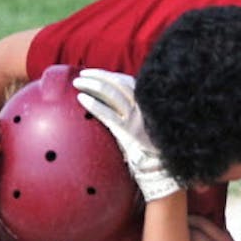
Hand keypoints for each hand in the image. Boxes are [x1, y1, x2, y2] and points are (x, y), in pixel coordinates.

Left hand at [72, 69, 180, 201]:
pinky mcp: (129, 131)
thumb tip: (113, 103)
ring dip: (93, 84)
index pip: (128, 82)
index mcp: (148, 102)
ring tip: (77, 82)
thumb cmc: (150, 146)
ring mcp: (136, 118)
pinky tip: (81, 99)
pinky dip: (93, 104)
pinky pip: (108, 114)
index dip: (110, 76)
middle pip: (118, 84)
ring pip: (112, 93)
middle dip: (98, 76)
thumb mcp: (147, 124)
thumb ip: (134, 112)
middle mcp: (143, 107)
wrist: (162, 166)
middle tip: (82, 74)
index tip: (95, 74)